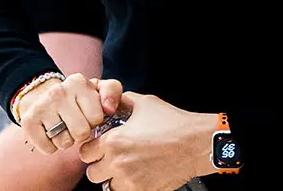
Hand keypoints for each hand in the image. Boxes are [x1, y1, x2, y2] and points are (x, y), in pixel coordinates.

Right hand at [18, 74, 122, 153]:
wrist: (44, 98)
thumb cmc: (78, 98)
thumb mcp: (98, 89)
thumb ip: (112, 91)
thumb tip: (109, 109)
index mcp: (78, 82)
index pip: (96, 118)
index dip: (94, 120)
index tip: (87, 113)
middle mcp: (58, 92)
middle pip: (81, 133)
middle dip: (81, 133)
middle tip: (74, 123)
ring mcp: (41, 106)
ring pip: (65, 143)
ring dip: (66, 140)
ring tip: (62, 127)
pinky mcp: (28, 122)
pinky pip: (48, 149)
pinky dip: (51, 147)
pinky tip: (50, 133)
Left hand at [77, 92, 217, 190]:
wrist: (197, 144)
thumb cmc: (174, 124)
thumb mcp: (144, 104)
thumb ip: (123, 102)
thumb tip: (113, 101)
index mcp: (114, 141)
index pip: (85, 152)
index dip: (91, 148)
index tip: (98, 148)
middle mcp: (118, 163)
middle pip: (92, 173)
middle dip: (100, 165)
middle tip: (111, 159)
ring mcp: (130, 180)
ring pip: (107, 186)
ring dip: (113, 178)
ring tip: (125, 168)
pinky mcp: (143, 190)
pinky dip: (127, 186)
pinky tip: (137, 175)